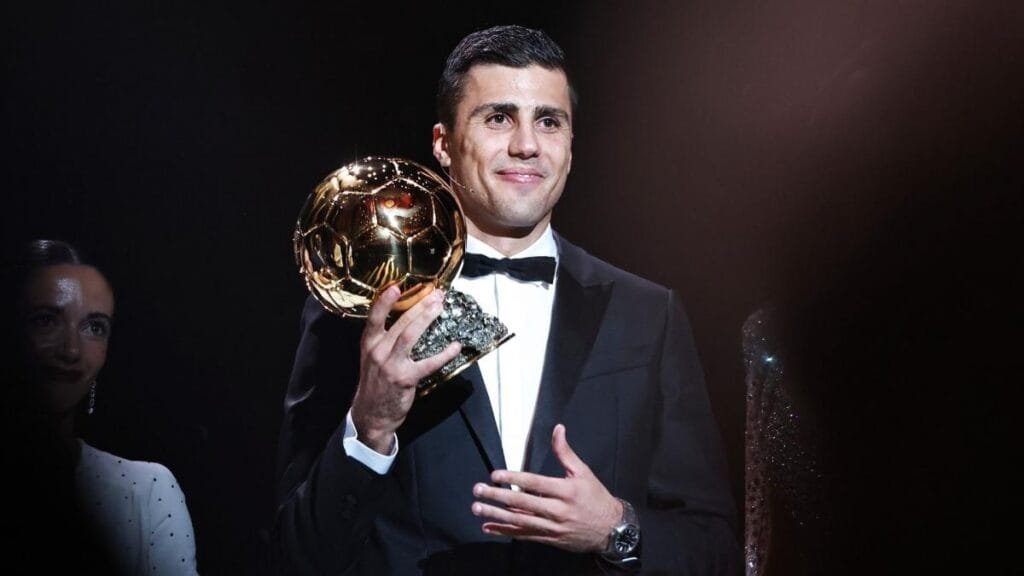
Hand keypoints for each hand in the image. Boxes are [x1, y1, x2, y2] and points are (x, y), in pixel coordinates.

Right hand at [351, 286, 460, 453]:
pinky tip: (455, 346)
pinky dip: (444, 354)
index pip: (375, 317)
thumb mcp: (372, 357)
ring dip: (427, 319)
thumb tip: (409, 317)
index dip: (384, 301)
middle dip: (420, 305)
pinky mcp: (405, 378)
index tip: (396, 286)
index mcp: (369, 343)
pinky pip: (428, 363)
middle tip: (436, 294)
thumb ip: (385, 339)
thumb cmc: (375, 383)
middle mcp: (378, 351)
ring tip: (440, 307)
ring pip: (410, 335)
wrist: (371, 414)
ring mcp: (391, 365)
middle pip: (400, 322)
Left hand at [470, 424, 621, 552]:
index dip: (513, 479)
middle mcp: (558, 510)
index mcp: (565, 491)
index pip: (534, 483)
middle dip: (497, 497)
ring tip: (478, 509)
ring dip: (496, 516)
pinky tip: (490, 528)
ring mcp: (553, 527)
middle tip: (479, 491)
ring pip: (520, 521)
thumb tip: (558, 429)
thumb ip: (565, 452)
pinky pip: (525, 535)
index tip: (496, 475)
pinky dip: (506, 532)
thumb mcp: (584, 472)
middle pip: (522, 503)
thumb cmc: (596, 498)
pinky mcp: (550, 539)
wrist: (612, 530)